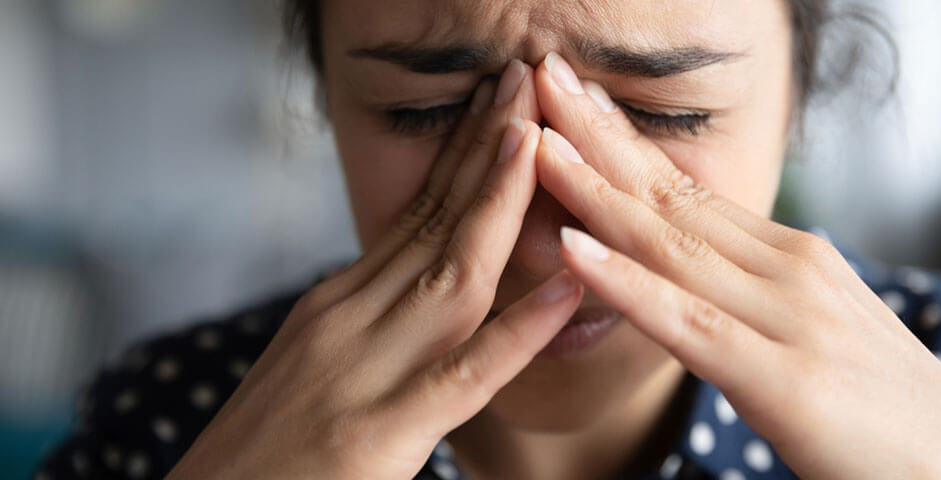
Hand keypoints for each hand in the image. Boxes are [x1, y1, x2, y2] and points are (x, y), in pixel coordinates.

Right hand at [166, 61, 583, 479]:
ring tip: (539, 141)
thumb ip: (367, 321)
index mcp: (337, 303)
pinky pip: (463, 374)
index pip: (413, 213)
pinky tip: (563, 288)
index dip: (462, 155)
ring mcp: (361, 371)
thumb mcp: (310, 363)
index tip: (499, 105)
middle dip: (485, 150)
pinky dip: (517, 330)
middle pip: (432, 222)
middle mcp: (347, 319)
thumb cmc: (262, 453)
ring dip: (497, 203)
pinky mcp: (377, 432)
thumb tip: (422, 284)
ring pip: (449, 274)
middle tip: (524, 82)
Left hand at [531, 52, 940, 478]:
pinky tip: (571, 247)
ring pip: (669, 243)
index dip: (624, 145)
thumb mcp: (811, 334)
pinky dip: (625, 281)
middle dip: (598, 136)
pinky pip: (687, 321)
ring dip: (593, 188)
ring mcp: (789, 317)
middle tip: (541, 80)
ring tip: (536, 142)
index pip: (689, 191)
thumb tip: (691, 277)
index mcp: (792, 260)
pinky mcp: (786, 379)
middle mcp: (789, 270)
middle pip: (672, 196)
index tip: (572, 103)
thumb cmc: (885, 416)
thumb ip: (751, 300)